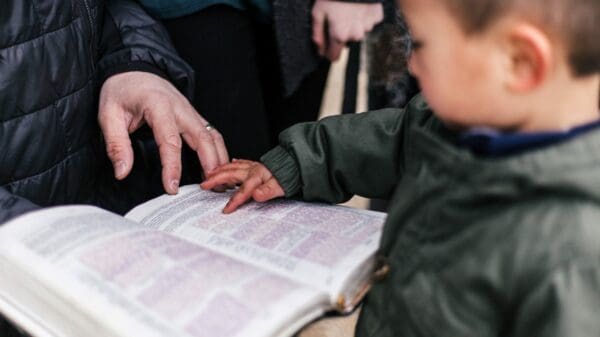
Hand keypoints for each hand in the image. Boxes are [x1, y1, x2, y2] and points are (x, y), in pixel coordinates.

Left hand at [99, 71, 228, 193]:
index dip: (172, 167)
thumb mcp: (108, 115)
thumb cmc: (122, 90)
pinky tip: (218, 168)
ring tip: (220, 182)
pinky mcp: (195, 116)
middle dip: (210, 164)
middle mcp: (181, 108)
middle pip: (203, 138)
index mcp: (159, 106)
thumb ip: (116, 144)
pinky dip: (219, 152)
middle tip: (210, 189)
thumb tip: (122, 171)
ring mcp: (191, 112)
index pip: (170, 141)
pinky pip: (212, 134)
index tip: (172, 188)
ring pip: (213, 136)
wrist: (135, 69)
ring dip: (219, 159)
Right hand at [201, 159, 284, 212]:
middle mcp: (253, 169)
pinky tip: (230, 163)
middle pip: (231, 174)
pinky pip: (241, 162)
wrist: (298, 164)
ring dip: (220, 170)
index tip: (226, 210)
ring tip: (209, 174)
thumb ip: (268, 191)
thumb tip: (256, 195)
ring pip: (233, 166)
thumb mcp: (282, 187)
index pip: (243, 190)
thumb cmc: (290, 176)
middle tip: (204, 185)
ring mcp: (254, 166)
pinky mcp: (256, 164)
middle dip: (216, 179)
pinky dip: (233, 163)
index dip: (234, 200)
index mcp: (258, 176)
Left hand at [312, 0, 383, 60]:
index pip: (334, 57)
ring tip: (348, 10)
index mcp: (340, 36)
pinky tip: (358, 7)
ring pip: (358, 32)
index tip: (326, 46)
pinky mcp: (376, 18)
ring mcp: (368, 27)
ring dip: (353, 25)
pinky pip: (368, 22)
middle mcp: (355, 35)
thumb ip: (317, 33)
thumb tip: (319, 50)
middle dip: (341, 34)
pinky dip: (363, 17)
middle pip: (346, 43)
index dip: (328, 52)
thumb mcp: (318, 12)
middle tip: (337, 18)